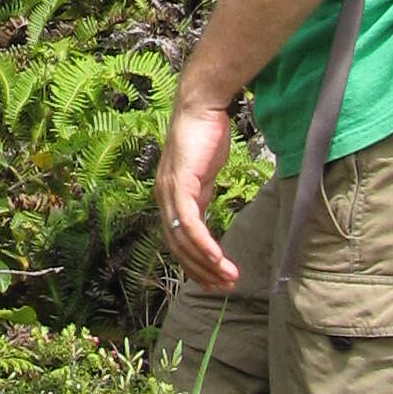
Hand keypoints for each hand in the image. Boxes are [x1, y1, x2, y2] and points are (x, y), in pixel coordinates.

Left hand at [156, 76, 238, 291]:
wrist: (201, 106)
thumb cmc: (205, 135)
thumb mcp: (204, 173)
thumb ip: (200, 195)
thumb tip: (204, 214)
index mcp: (169, 198)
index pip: (177, 241)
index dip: (195, 264)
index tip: (214, 280)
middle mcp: (163, 198)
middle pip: (178, 247)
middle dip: (202, 271)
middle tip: (224, 287)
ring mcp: (169, 192)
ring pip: (184, 240)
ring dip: (207, 263)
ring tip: (228, 278)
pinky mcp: (180, 184)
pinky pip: (190, 223)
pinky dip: (203, 244)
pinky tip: (218, 258)